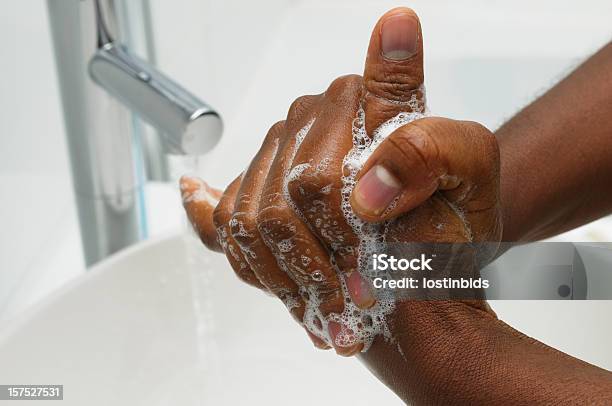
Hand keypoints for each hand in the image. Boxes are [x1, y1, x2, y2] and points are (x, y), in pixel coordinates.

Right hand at [180, 7, 500, 355]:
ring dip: (288, 279)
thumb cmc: (451, 212)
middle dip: (317, 266)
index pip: (319, 180)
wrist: (430, 246)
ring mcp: (275, 155)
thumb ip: (428, 152)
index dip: (341, 233)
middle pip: (282, 207)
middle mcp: (308, 121)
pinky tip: (241, 252)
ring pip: (251, 226)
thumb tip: (368, 182)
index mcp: (355, 103)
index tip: (364, 277)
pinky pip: (226, 222)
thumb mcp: (470, 172)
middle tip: (353, 298)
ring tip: (328, 305)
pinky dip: (243, 257)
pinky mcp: (257, 190)